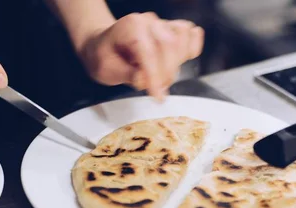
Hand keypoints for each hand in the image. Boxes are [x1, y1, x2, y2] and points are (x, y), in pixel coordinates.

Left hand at [78, 12, 203, 99]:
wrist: (104, 45)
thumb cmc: (105, 56)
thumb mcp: (106, 70)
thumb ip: (126, 74)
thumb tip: (143, 79)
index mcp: (130, 27)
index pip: (149, 52)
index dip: (155, 76)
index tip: (157, 96)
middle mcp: (149, 22)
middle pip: (169, 46)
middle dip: (165, 73)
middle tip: (156, 90)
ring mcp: (163, 24)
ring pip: (182, 42)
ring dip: (176, 65)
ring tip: (161, 77)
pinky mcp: (173, 30)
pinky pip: (191, 36)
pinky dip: (191, 49)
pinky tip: (182, 60)